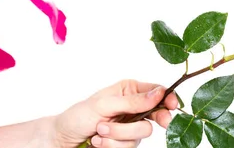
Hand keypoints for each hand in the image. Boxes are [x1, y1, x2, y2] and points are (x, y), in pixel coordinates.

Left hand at [51, 80, 177, 147]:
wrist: (61, 141)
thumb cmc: (78, 116)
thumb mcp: (104, 105)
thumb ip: (133, 101)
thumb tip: (160, 93)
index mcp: (130, 90)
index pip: (157, 91)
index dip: (168, 98)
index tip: (172, 105)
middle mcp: (133, 108)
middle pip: (157, 114)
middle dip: (150, 120)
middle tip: (161, 122)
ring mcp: (130, 127)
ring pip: (143, 133)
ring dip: (119, 135)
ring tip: (99, 132)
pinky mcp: (124, 143)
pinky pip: (130, 146)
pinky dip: (113, 145)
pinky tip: (98, 142)